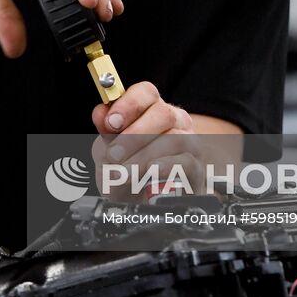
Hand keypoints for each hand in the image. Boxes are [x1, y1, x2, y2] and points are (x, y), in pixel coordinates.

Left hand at [90, 81, 205, 199]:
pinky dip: (165, 166)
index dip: (128, 105)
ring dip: (143, 156)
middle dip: (133, 135)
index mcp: (152, 108)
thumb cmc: (128, 171)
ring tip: (123, 173)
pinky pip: (185, 161)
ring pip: (173, 138)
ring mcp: (190, 142)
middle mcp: (176, 120)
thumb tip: (101, 113)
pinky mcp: (196, 167)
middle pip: (162, 113)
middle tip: (113, 155)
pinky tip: (150, 172)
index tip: (111, 123)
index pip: (146, 92)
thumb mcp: (109, 151)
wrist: (144, 204)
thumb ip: (106, 132)